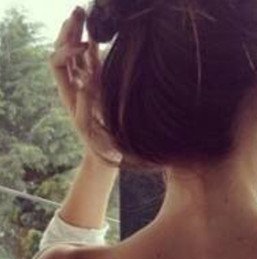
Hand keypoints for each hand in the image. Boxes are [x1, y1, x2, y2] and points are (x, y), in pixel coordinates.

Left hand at [49, 7, 121, 165]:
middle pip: (64, 52)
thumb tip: (86, 79)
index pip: (58, 62)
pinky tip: (95, 38)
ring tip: (83, 15)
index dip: (68, 49)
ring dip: (78, 35)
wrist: (107, 155)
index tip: (85, 45)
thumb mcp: (89, 126)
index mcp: (67, 93)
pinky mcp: (99, 89)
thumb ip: (86, 103)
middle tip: (78, 11)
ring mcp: (87, 86)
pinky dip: (93, 50)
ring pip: (77, 55)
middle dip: (69, 31)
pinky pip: (93, 65)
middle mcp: (74, 86)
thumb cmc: (98, 145)